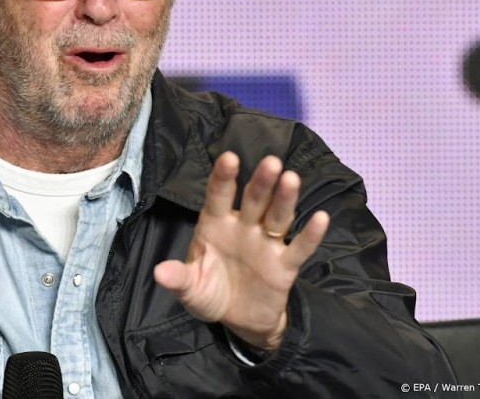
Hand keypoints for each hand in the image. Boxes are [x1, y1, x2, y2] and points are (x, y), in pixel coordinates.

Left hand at [153, 152, 328, 350]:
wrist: (238, 321)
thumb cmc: (210, 293)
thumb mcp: (190, 289)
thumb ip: (178, 278)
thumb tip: (159, 273)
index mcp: (215, 224)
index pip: (218, 195)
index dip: (224, 177)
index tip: (229, 158)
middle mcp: (243, 227)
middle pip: (253, 200)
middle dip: (261, 182)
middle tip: (271, 162)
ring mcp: (266, 244)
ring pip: (277, 216)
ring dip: (285, 198)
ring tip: (291, 179)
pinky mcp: (285, 265)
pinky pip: (299, 248)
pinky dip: (310, 235)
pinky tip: (320, 218)